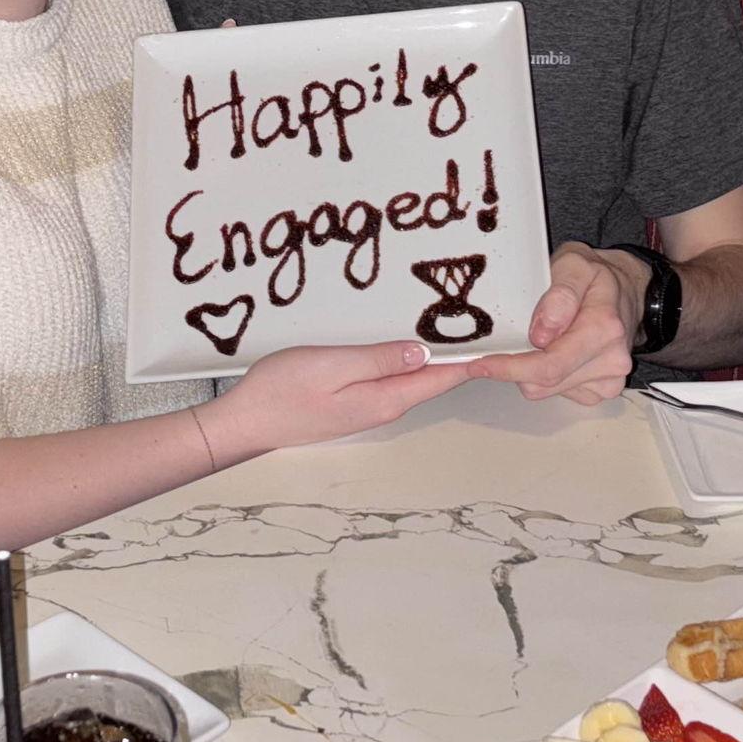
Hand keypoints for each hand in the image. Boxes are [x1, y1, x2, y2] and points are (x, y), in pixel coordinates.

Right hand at [203, 339, 476, 462]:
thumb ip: (379, 360)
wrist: (245, 421)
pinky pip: (390, 378)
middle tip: (481, 320)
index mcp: (385, 400)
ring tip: (453, 325)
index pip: (441, 378)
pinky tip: (405, 343)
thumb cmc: (283, 392)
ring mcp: (366, 407)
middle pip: (431, 379)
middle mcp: (382, 407)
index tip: (497, 337)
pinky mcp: (351, 401)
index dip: (470, 358)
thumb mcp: (334, 366)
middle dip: (457, 354)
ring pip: (411, 378)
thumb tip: (423, 353)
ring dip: (431, 356)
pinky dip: (405, 360)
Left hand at [471, 242, 639, 404]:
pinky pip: (560, 392)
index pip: (549, 365)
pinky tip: (552, 352)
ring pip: (548, 390)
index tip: (479, 364)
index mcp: (603, 329)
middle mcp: (612, 360)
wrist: (627, 289)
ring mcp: (610, 379)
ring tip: (535, 341)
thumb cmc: (597, 275)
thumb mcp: (575, 264)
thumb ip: (560, 294)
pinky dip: (547, 377)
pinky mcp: (603, 390)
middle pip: (544, 383)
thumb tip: (542, 333)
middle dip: (514, 368)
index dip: (509, 369)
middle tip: (492, 351)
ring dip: (530, 372)